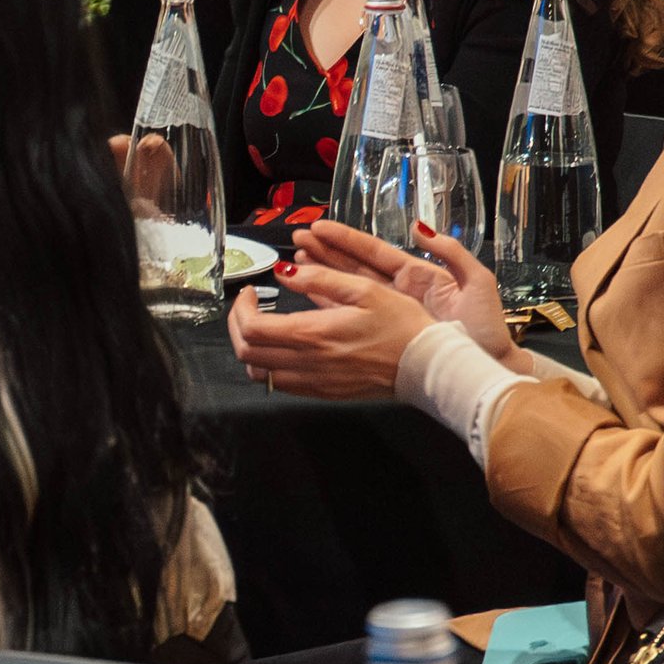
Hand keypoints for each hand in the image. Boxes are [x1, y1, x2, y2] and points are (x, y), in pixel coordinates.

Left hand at [229, 254, 443, 400]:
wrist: (425, 365)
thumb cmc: (401, 325)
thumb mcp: (364, 289)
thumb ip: (320, 279)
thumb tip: (285, 271)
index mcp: (312, 334)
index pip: (252, 329)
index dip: (240, 309)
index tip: (249, 293)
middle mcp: (306, 363)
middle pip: (246, 355)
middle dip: (237, 329)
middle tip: (247, 309)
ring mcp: (313, 382)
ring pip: (259, 375)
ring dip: (252, 350)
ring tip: (262, 328)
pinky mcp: (323, 393)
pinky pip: (281, 385)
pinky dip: (270, 367)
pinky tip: (284, 348)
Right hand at [295, 217, 515, 359]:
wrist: (485, 368)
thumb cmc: (487, 329)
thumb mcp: (477, 281)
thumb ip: (451, 251)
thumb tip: (421, 227)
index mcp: (420, 275)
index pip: (375, 252)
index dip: (346, 239)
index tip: (321, 228)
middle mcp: (400, 292)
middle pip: (355, 267)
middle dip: (326, 252)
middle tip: (299, 239)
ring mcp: (391, 313)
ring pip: (348, 289)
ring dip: (321, 274)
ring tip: (296, 261)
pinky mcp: (386, 334)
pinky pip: (352, 316)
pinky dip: (329, 305)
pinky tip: (310, 294)